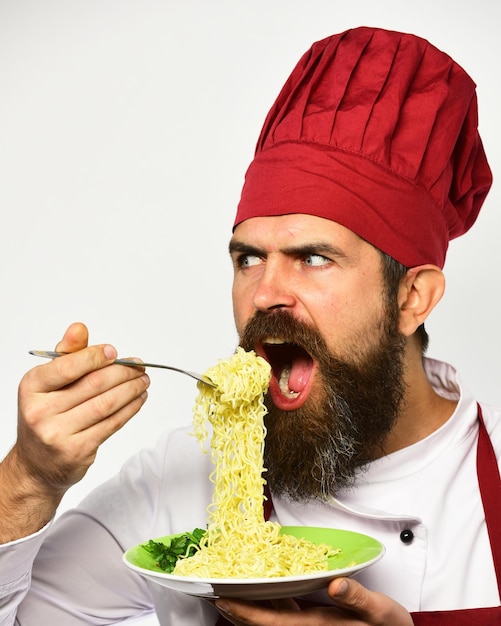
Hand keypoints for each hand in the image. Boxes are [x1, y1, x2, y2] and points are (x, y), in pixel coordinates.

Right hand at [0, 322, 149, 540]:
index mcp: (32, 387)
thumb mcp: (48, 382)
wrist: (37, 464)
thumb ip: (67, 354)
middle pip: (94, 384)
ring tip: (143, 381)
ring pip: (106, 404)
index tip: (115, 352)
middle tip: (139, 367)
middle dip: (123, 372)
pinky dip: (130, 408)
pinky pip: (112, 424)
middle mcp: (40, 411)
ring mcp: (58, 434)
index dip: (96, 356)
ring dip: (131, 389)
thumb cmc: (46, 415)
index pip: (68, 366)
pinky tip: (138, 399)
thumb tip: (79, 328)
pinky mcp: (78, 451)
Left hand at [214, 577, 412, 624]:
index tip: (221, 600)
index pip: (270, 622)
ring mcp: (308, 624)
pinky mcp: (313, 619)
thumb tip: (336, 584)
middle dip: (236, 607)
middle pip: (262, 619)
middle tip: (213, 589)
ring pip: (270, 614)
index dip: (243, 613)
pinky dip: (269, 597)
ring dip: (249, 602)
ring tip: (229, 585)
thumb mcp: (379, 613)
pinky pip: (283, 609)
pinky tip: (264, 584)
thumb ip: (357, 599)